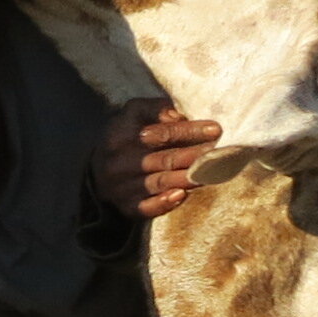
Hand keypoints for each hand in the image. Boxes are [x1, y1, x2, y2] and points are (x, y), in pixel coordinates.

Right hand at [94, 99, 220, 217]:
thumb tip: (177, 115)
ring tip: (211, 172)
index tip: (215, 129)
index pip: (159, 133)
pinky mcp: (125, 206)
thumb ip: (153, 108)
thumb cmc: (124, 138)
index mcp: (119, 135)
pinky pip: (145, 207)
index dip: (189, 131)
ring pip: (158, 182)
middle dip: (195, 155)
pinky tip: (182, 195)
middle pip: (164, 158)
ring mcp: (120, 187)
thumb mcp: (131, 115)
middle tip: (221, 152)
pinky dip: (163, 203)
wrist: (96, 173)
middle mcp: (118, 162)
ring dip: (187, 178)